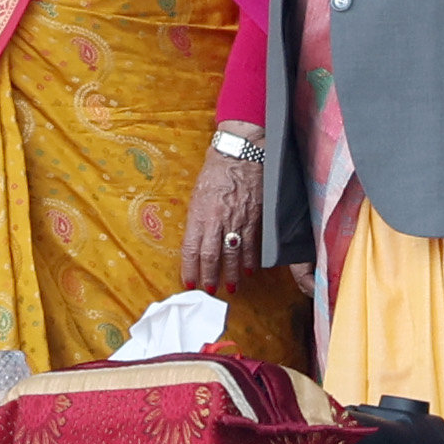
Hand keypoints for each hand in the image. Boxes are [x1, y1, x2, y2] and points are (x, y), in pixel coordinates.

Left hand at [181, 145, 260, 289]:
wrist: (239, 153)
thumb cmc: (215, 170)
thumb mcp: (197, 193)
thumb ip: (197, 218)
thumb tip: (196, 239)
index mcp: (199, 213)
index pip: (191, 248)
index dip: (190, 268)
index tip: (189, 282)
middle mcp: (217, 220)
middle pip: (211, 256)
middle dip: (210, 276)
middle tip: (210, 290)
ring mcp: (237, 220)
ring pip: (233, 254)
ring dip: (232, 273)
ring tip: (231, 286)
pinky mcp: (254, 217)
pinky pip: (252, 243)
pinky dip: (251, 259)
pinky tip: (250, 269)